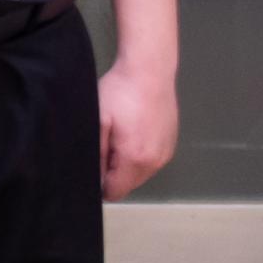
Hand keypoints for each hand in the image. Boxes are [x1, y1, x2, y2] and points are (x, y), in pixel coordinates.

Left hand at [99, 60, 180, 200]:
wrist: (149, 71)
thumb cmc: (120, 93)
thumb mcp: (97, 122)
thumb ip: (94, 153)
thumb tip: (92, 176)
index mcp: (136, 159)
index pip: (114, 191)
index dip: (99, 182)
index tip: (94, 163)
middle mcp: (156, 161)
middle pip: (128, 184)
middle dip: (112, 172)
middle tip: (104, 144)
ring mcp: (166, 152)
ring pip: (139, 173)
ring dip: (126, 163)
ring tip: (118, 135)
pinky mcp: (170, 143)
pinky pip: (150, 160)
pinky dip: (138, 154)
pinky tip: (131, 132)